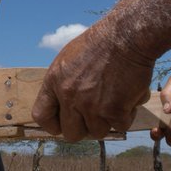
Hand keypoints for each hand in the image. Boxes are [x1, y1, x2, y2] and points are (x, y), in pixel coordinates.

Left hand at [31, 23, 154, 140]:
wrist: (125, 36)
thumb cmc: (99, 43)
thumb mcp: (67, 59)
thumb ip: (62, 83)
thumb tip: (62, 104)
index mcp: (54, 82)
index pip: (42, 116)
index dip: (54, 124)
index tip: (64, 123)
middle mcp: (69, 97)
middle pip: (71, 133)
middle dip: (84, 128)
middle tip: (95, 116)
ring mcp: (91, 106)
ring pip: (97, 133)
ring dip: (107, 121)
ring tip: (115, 101)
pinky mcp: (114, 110)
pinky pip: (120, 127)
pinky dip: (127, 115)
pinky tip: (129, 98)